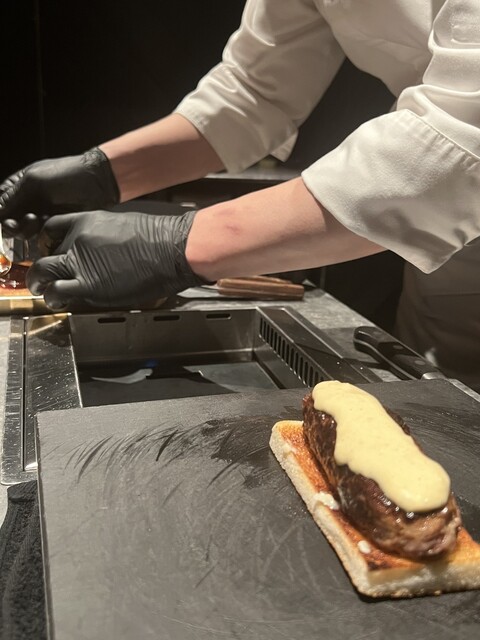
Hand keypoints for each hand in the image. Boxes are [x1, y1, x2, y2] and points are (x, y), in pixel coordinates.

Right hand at [0, 148, 118, 237]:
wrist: (98, 183)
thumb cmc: (66, 174)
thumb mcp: (34, 181)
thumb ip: (11, 197)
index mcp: (19, 185)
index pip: (0, 204)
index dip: (0, 215)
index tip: (4, 221)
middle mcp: (28, 200)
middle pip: (8, 220)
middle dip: (10, 224)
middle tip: (17, 223)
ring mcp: (41, 214)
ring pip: (23, 230)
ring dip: (25, 228)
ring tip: (35, 219)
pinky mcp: (55, 225)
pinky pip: (40, 235)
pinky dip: (39, 233)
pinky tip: (46, 224)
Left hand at [26, 210, 206, 309]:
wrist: (170, 249)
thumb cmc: (158, 238)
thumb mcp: (124, 225)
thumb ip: (106, 235)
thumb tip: (104, 248)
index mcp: (87, 222)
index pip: (51, 228)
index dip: (45, 242)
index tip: (48, 251)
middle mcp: (78, 240)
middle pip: (44, 253)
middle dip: (40, 267)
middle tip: (42, 277)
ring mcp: (81, 263)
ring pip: (43, 273)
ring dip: (41, 285)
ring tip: (45, 292)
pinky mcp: (89, 286)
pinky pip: (58, 292)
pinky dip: (54, 298)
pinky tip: (59, 303)